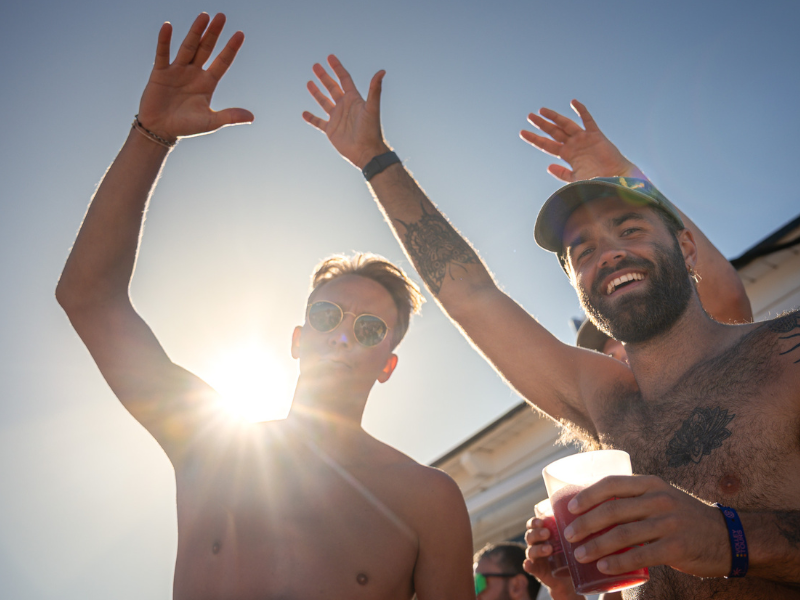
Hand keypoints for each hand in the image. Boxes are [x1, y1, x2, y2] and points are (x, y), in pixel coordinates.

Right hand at [137, 13, 253, 141]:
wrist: (160, 130)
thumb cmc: (186, 126)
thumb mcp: (210, 122)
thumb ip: (229, 117)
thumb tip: (251, 117)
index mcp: (207, 83)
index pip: (222, 62)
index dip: (230, 48)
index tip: (240, 34)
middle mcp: (194, 73)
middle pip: (206, 49)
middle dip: (213, 33)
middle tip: (222, 16)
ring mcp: (177, 71)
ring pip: (188, 47)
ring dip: (195, 32)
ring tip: (204, 16)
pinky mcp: (160, 73)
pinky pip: (163, 54)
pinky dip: (164, 41)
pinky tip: (168, 26)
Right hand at [303, 55, 390, 169]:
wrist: (366, 151)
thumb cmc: (371, 130)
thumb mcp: (372, 107)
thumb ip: (374, 89)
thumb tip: (382, 71)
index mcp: (353, 99)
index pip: (344, 79)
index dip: (337, 68)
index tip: (330, 57)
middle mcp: (344, 106)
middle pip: (332, 87)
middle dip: (324, 77)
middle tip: (315, 65)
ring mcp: (337, 118)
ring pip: (324, 102)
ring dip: (317, 93)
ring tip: (309, 83)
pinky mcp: (331, 130)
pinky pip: (318, 122)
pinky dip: (311, 118)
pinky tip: (304, 113)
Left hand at [520, 100, 642, 182]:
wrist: (614, 181)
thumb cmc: (596, 183)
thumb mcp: (575, 179)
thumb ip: (562, 173)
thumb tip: (548, 166)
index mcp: (567, 155)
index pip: (547, 145)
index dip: (535, 139)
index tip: (522, 132)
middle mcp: (574, 145)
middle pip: (554, 132)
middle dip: (542, 124)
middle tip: (529, 116)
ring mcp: (584, 139)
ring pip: (566, 124)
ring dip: (555, 117)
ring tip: (541, 110)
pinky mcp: (596, 135)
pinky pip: (588, 121)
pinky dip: (582, 111)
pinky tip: (573, 102)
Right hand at [524, 518, 583, 599]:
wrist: (571, 579)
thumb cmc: (572, 553)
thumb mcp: (574, 539)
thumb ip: (579, 526)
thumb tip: (597, 510)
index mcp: (544, 533)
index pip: (534, 524)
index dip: (535, 521)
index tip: (544, 520)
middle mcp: (537, 543)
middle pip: (530, 535)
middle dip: (537, 533)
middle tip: (548, 533)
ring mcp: (537, 558)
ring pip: (530, 550)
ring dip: (537, 548)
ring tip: (549, 549)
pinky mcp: (539, 571)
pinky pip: (530, 567)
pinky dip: (528, 565)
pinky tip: (529, 564)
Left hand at [562, 475, 729, 577]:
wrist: (728, 537)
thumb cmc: (684, 518)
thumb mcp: (662, 498)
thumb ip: (635, 499)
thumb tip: (594, 508)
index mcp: (651, 484)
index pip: (612, 484)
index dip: (587, 495)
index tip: (570, 508)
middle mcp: (659, 499)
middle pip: (612, 510)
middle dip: (585, 524)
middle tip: (569, 536)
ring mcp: (669, 523)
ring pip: (623, 534)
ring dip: (596, 546)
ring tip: (580, 555)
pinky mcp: (677, 547)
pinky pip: (641, 555)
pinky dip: (619, 562)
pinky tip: (604, 567)